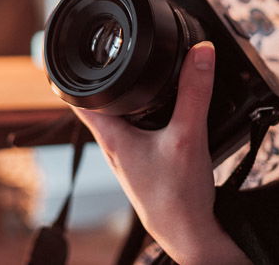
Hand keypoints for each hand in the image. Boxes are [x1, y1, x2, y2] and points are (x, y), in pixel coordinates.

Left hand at [73, 42, 249, 264]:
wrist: (185, 232)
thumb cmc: (175, 194)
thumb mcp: (187, 135)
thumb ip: (194, 92)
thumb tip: (201, 52)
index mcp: (110, 134)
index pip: (78, 95)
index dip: (77, 70)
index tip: (80, 47)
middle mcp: (112, 143)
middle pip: (100, 100)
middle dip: (107, 76)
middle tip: (114, 50)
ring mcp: (127, 153)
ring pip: (120, 115)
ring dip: (127, 95)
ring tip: (138, 72)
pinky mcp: (144, 160)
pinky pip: (138, 128)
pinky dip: (145, 113)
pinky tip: (163, 110)